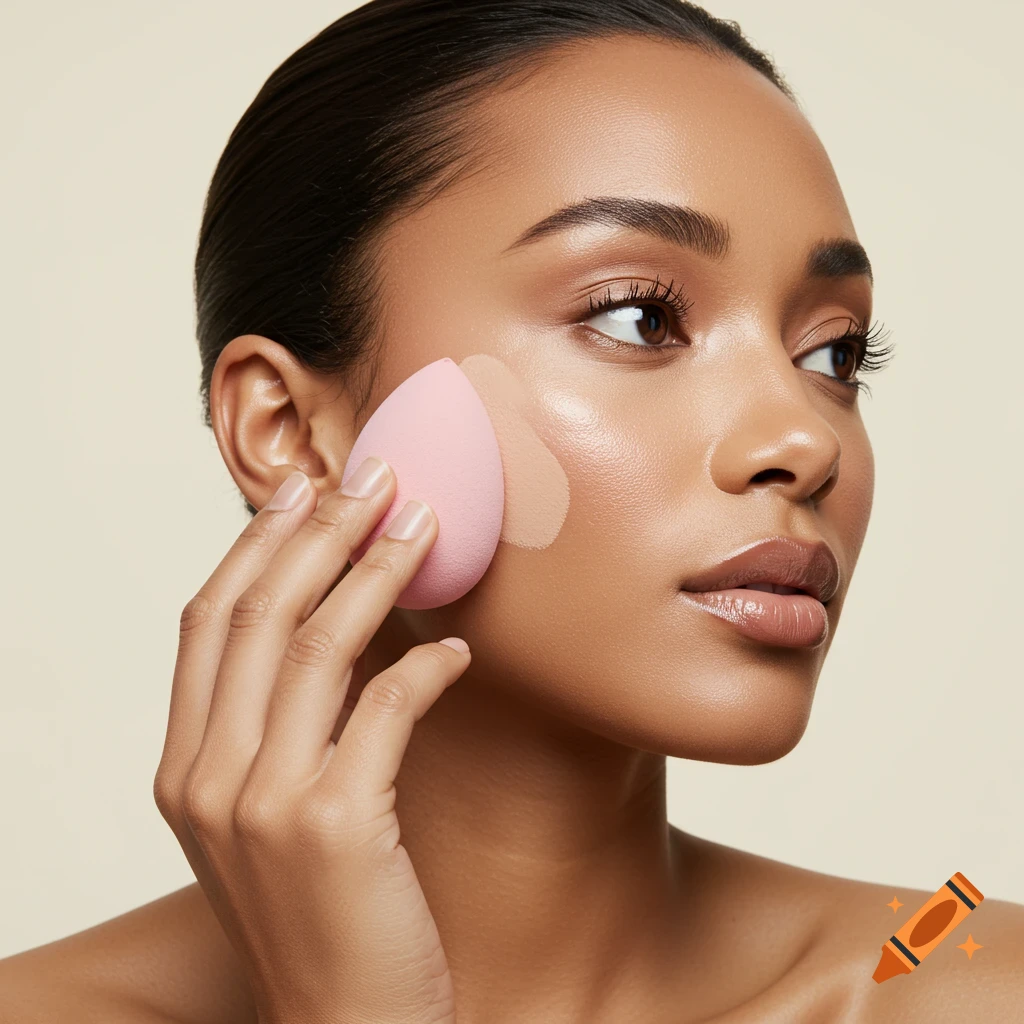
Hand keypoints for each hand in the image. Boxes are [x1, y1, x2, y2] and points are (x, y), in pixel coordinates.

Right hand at [153, 459, 466, 1023]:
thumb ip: (279, 727)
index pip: (208, 621)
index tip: (303, 490)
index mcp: (184, 766)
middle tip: (375, 477)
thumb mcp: (271, 815)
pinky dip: (426, 669)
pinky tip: (460, 652)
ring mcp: (261, 801)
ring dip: (377, 571)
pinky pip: (385, 710)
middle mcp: (207, 776)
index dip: (256, 545)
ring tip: (426, 525)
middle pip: (257, 614)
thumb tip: (333, 625)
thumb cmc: (323, 914)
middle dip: (320, 532)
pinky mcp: (333, 824)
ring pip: (316, 645)